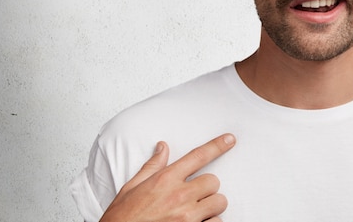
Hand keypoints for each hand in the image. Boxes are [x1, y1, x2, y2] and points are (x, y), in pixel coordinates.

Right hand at [100, 134, 235, 221]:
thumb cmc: (123, 218)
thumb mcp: (131, 188)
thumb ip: (152, 166)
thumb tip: (163, 147)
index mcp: (165, 180)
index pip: (198, 156)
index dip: (217, 145)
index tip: (230, 139)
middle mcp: (179, 195)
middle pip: (213, 181)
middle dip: (207, 188)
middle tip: (194, 197)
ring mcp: (187, 216)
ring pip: (219, 202)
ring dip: (211, 207)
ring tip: (197, 213)